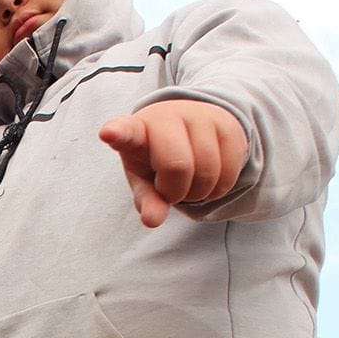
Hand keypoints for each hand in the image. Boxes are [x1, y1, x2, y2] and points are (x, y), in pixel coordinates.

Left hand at [99, 100, 248, 227]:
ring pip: (208, 171)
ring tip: (189, 181)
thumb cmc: (157, 157)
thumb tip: (152, 221)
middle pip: (177, 166)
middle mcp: (168, 116)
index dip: (118, 133)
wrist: (195, 127)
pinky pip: (229, 172)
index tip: (109, 134)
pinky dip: (218, 188)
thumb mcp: (145, 179)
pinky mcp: (229, 127)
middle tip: (171, 187)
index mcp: (137, 130)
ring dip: (199, 192)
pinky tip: (209, 178)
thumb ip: (147, 200)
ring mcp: (201, 117)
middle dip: (176, 190)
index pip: (126, 132)